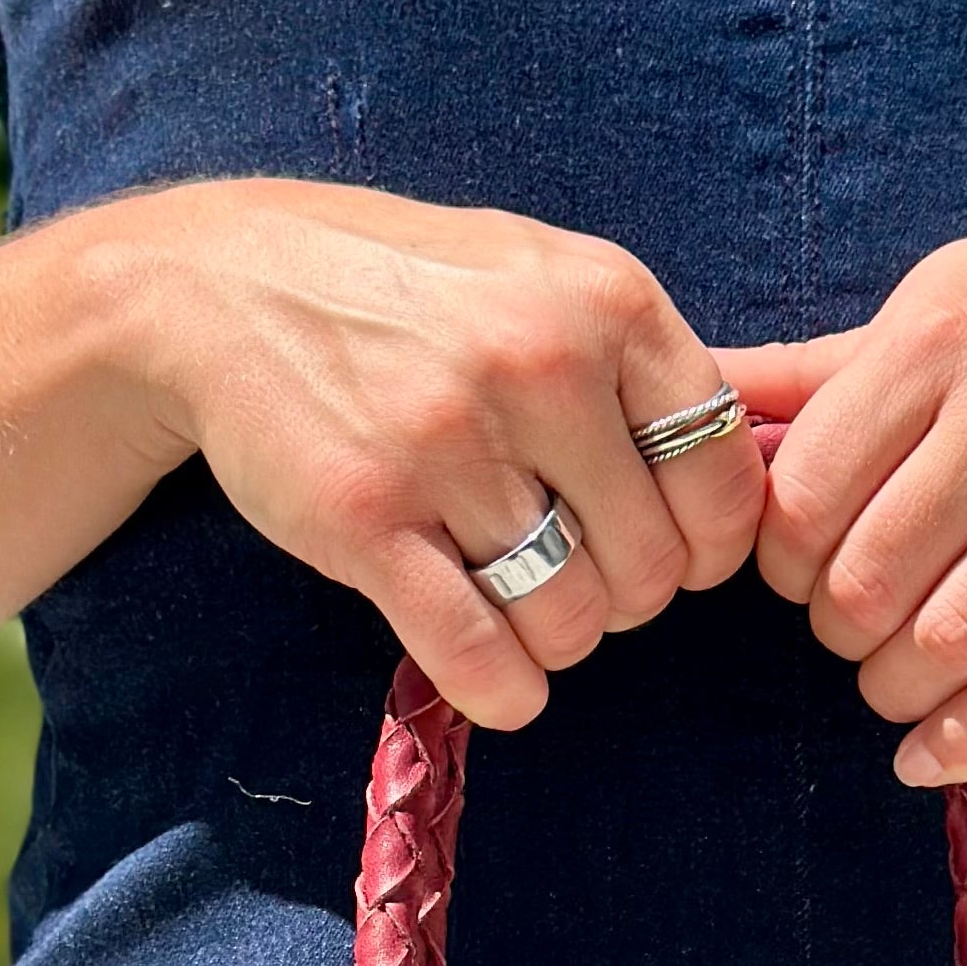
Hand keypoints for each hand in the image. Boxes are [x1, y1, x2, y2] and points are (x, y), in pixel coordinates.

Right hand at [121, 181, 764, 726]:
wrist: (218, 286)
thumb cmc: (404, 294)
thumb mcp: (539, 276)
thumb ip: (637, 363)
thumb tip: (748, 476)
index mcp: (605, 298)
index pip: (724, 478)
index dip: (705, 541)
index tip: (661, 542)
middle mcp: (537, 362)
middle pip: (654, 570)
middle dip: (621, 595)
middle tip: (564, 564)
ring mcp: (447, 443)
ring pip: (573, 622)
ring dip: (552, 639)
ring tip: (508, 591)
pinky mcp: (367, 520)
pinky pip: (484, 659)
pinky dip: (502, 688)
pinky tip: (489, 665)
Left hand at [728, 212, 966, 782]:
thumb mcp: (952, 300)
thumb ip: (826, 367)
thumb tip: (700, 391)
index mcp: (943, 336)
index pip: (807, 492)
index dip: (783, 562)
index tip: (802, 572)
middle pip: (866, 578)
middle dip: (838, 632)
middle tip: (853, 630)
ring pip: (947, 638)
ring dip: (896, 690)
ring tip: (894, 683)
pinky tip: (929, 754)